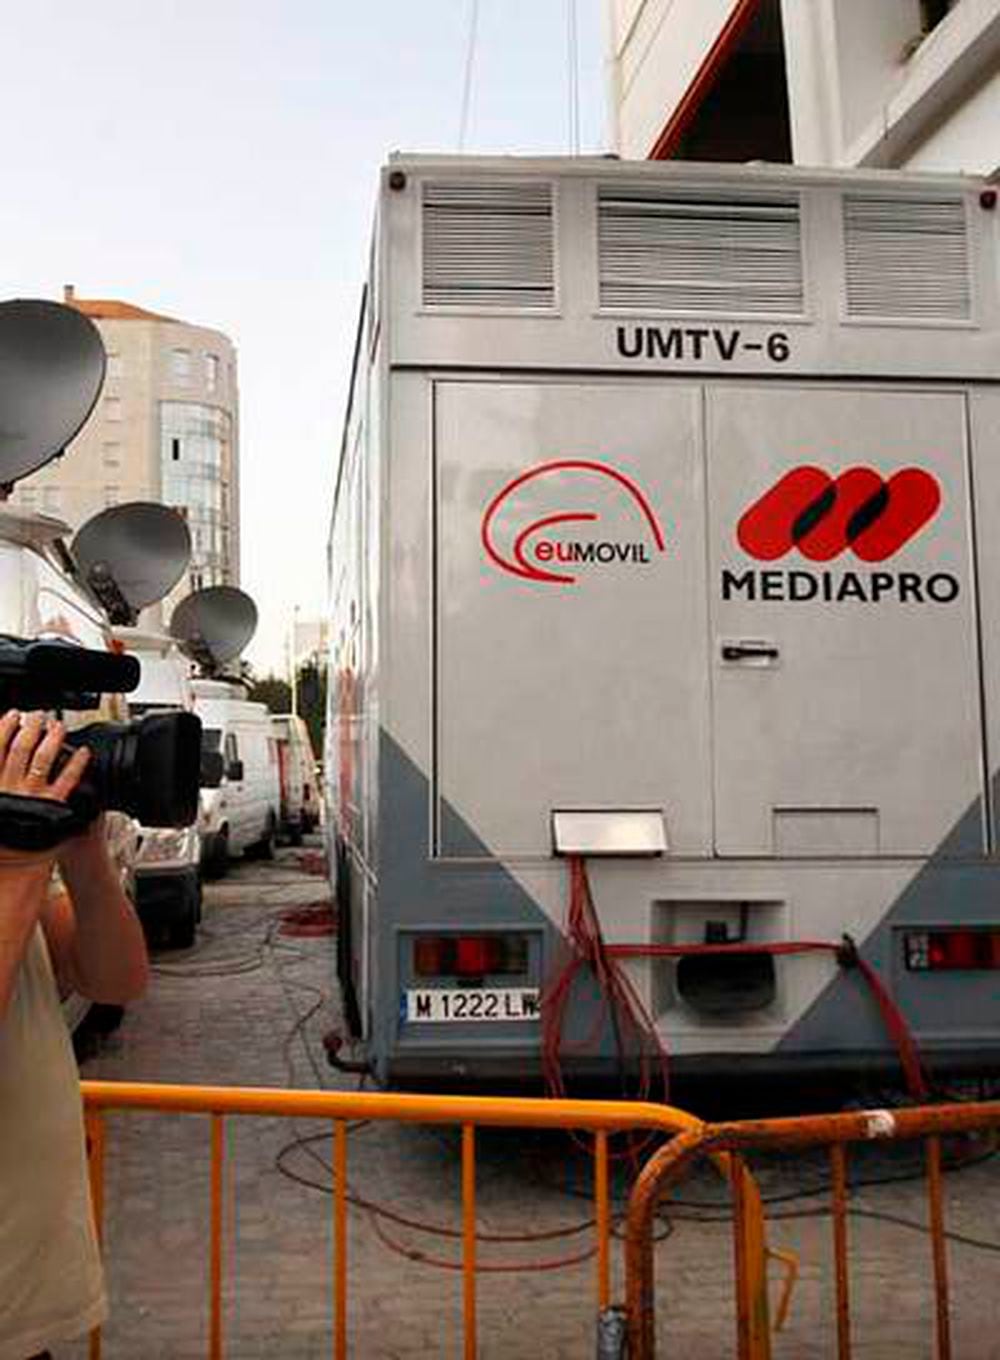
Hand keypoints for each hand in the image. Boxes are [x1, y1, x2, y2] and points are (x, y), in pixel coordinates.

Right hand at [0, 710, 90, 867]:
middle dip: (30, 727)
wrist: (11, 870)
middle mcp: (9, 788)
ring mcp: (31, 797)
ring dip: (51, 738)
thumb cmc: (0, 840)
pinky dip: (77, 763)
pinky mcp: (53, 807)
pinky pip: (68, 780)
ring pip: (42, 758)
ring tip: (58, 726)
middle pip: (20, 748)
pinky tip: (84, 752)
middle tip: (37, 716)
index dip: (4, 728)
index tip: (12, 715)